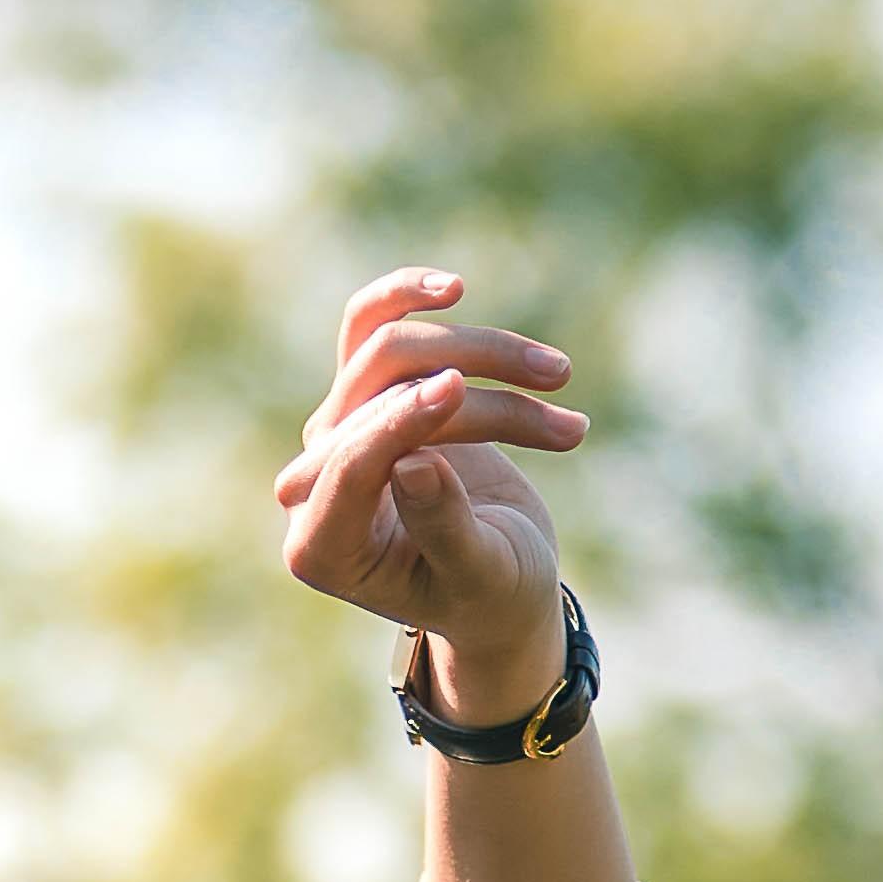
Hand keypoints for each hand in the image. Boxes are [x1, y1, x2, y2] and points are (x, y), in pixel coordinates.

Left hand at [272, 269, 589, 721]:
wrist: (499, 584)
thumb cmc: (489, 594)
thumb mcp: (477, 576)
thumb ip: (441, 526)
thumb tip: (410, 462)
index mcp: (321, 546)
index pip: (351, 461)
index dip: (402, 419)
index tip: (458, 388)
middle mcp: (311, 481)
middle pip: (382, 396)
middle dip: (479, 398)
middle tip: (571, 429)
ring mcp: (335, 431)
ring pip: (396, 351)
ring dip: (483, 354)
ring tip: (561, 375)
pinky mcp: (366, 394)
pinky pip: (369, 323)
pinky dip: (407, 296)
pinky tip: (451, 287)